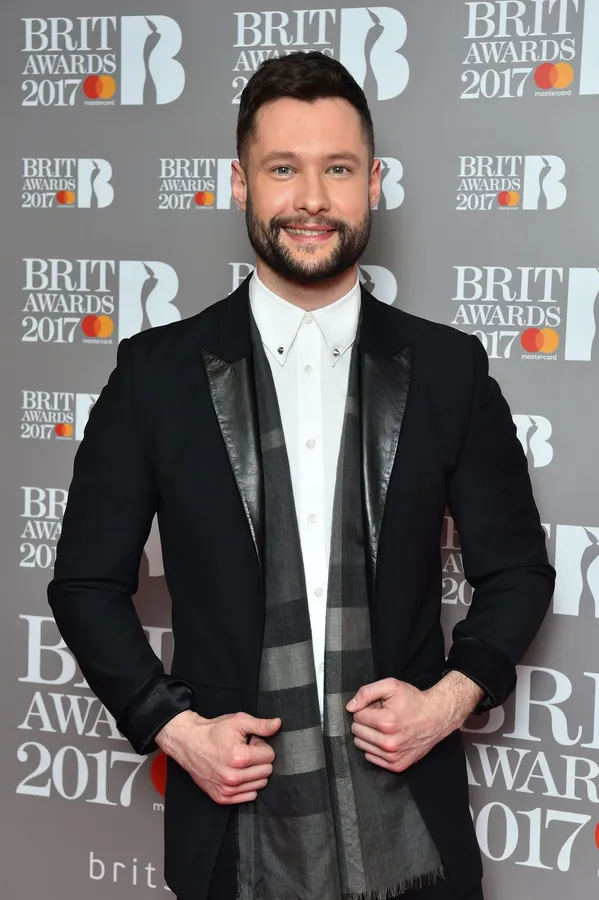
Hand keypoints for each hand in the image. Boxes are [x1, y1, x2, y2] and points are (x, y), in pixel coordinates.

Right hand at [155, 709, 280, 804]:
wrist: (189, 743)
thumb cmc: (214, 731)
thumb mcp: (238, 721)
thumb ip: (260, 725)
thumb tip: (278, 724)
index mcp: (239, 757)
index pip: (270, 756)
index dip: (262, 746)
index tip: (251, 742)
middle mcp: (233, 777)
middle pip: (266, 771)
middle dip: (259, 759)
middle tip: (245, 751)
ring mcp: (227, 789)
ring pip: (260, 785)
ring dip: (254, 772)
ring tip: (239, 761)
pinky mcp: (222, 797)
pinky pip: (249, 796)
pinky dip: (247, 785)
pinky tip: (237, 772)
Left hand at [346, 672, 483, 772]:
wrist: (436, 717)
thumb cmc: (413, 700)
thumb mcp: (391, 686)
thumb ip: (366, 692)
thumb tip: (350, 707)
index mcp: (386, 722)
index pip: (357, 716)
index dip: (365, 709)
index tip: (377, 707)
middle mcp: (389, 743)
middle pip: (357, 732)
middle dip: (365, 722)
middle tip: (381, 716)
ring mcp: (393, 756)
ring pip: (362, 746)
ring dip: (369, 735)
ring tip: (384, 727)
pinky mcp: (397, 765)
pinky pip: (371, 758)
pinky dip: (374, 748)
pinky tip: (386, 738)